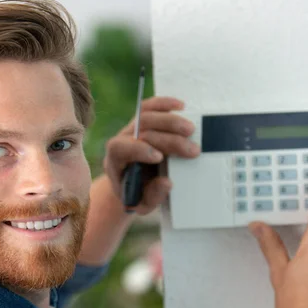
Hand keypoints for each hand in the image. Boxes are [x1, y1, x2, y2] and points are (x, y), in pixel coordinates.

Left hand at [103, 96, 199, 214]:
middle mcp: (121, 140)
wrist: (130, 183)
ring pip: (146, 116)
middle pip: (141, 131)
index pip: (121, 148)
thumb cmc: (136, 194)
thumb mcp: (141, 204)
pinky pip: (149, 107)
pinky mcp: (141, 121)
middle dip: (168, 139)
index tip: (159, 158)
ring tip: (192, 130)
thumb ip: (152, 196)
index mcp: (115, 160)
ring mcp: (131, 129)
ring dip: (170, 121)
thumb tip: (167, 182)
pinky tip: (181, 106)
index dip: (139, 150)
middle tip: (192, 150)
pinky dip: (164, 104)